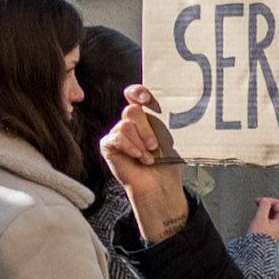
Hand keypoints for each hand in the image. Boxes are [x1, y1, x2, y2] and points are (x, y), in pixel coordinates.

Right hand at [101, 82, 190, 236]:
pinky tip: (139, 158)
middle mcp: (129, 123)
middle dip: (147, 130)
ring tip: (149, 157)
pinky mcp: (108, 146)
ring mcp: (118, 134)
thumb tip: (168, 107)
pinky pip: (116, 138)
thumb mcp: (169, 137)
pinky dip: (130, 148)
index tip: (149, 101)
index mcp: (145, 117)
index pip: (134, 94)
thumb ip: (162, 120)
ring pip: (125, 124)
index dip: (139, 92)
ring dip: (141, 142)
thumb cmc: (167, 163)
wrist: (161, 186)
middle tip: (155, 146)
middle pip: (132, 110)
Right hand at [249, 195, 278, 240]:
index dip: (268, 200)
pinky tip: (259, 225)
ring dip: (266, 215)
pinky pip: (273, 226)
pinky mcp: (277, 238)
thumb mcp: (260, 218)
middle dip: (267, 207)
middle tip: (257, 207)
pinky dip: (267, 222)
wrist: (258, 253)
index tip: (258, 201)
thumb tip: (265, 200)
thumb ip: (264, 206)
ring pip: (275, 218)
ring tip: (257, 217)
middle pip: (278, 211)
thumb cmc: (259, 238)